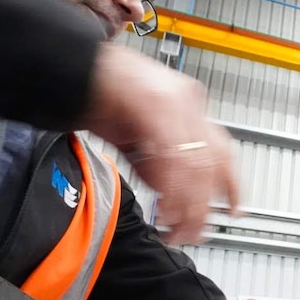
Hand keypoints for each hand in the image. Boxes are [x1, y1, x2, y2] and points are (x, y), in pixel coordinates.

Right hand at [83, 43, 238, 244]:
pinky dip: (169, 189)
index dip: (233, 186)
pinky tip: (163, 209)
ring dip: (186, 205)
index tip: (235, 213)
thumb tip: (172, 196)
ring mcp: (171, 100)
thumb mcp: (136, 135)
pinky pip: (170, 156)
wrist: (64, 66)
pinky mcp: (151, 104)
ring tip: (174, 229)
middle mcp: (186, 101)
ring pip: (194, 164)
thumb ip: (157, 161)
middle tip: (193, 233)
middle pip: (210, 164)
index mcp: (188, 104)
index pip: (223, 151)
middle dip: (203, 206)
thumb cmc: (96, 96)